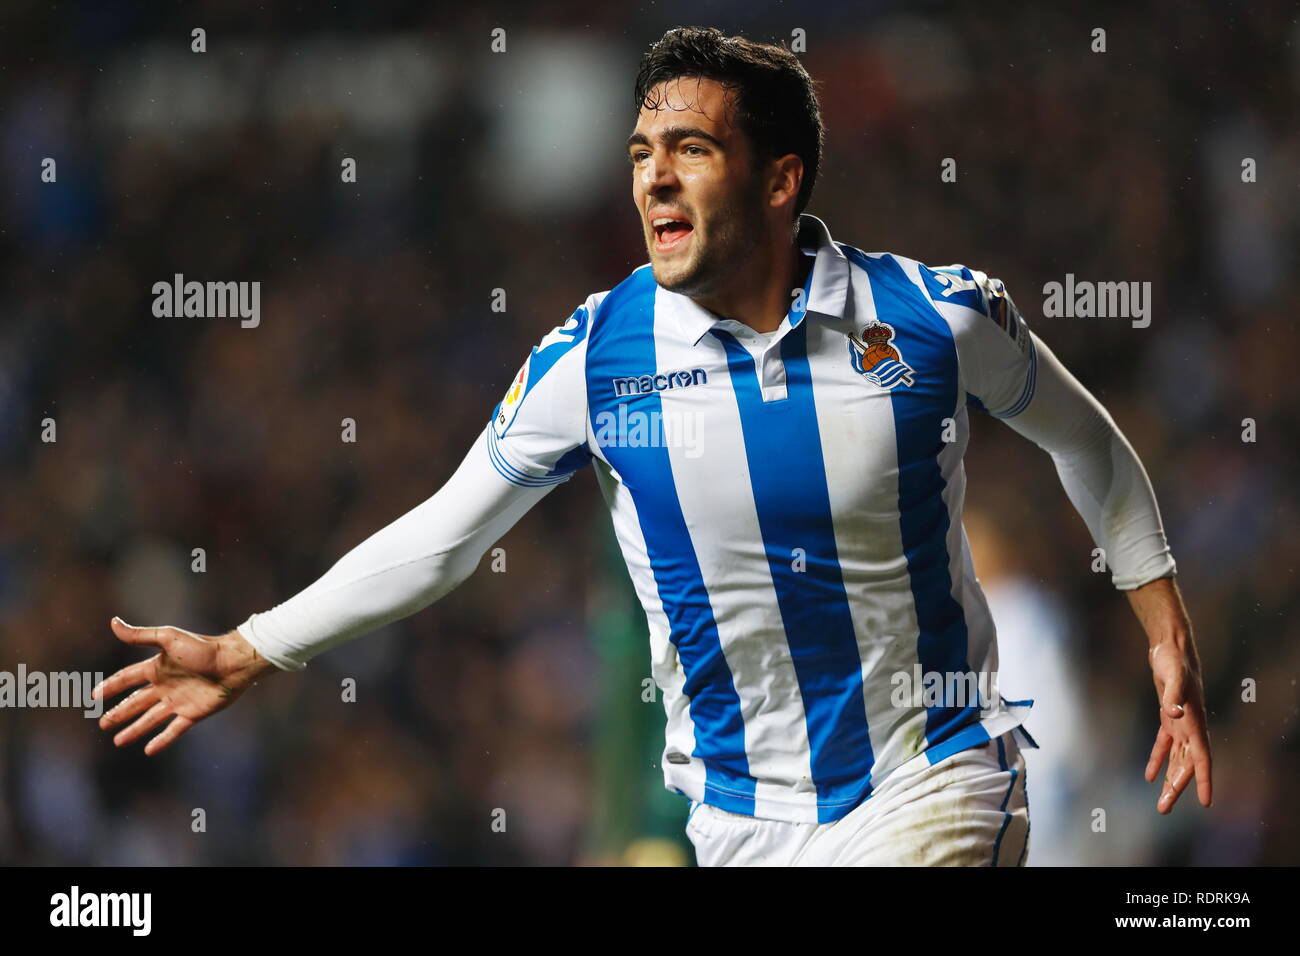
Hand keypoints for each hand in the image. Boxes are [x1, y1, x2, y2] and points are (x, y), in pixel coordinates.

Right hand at [94, 618, 274, 754]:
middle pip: (136, 702)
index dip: (111, 686)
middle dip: (119, 713)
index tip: (94, 695)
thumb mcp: (168, 638)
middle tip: (102, 724)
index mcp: (157, 668)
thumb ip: (140, 635)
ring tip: (118, 741)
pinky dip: (161, 740)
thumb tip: (113, 622)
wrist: (233, 663)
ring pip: (150, 719)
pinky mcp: (193, 713)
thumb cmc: (202, 648)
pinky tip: (148, 750)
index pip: (127, 678)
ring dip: (134, 729)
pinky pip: (173, 730)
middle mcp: (166, 686)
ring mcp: (178, 701)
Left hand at [1126, 576, 1211, 813]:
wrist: (1170, 646)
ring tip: (1161, 802)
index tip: (1205, 802)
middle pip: (1187, 764)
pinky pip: (1164, 745)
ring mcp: (1181, 723)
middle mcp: (1191, 726)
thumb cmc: (1174, 660)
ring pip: (1177, 758)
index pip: (1202, 757)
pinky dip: (1157, 759)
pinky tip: (1149, 776)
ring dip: (1169, 779)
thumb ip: (1173, 696)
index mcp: (1195, 722)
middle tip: (1164, 810)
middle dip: (1177, 787)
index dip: (1204, 779)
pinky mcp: (1168, 716)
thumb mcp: (1172, 677)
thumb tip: (1174, 714)